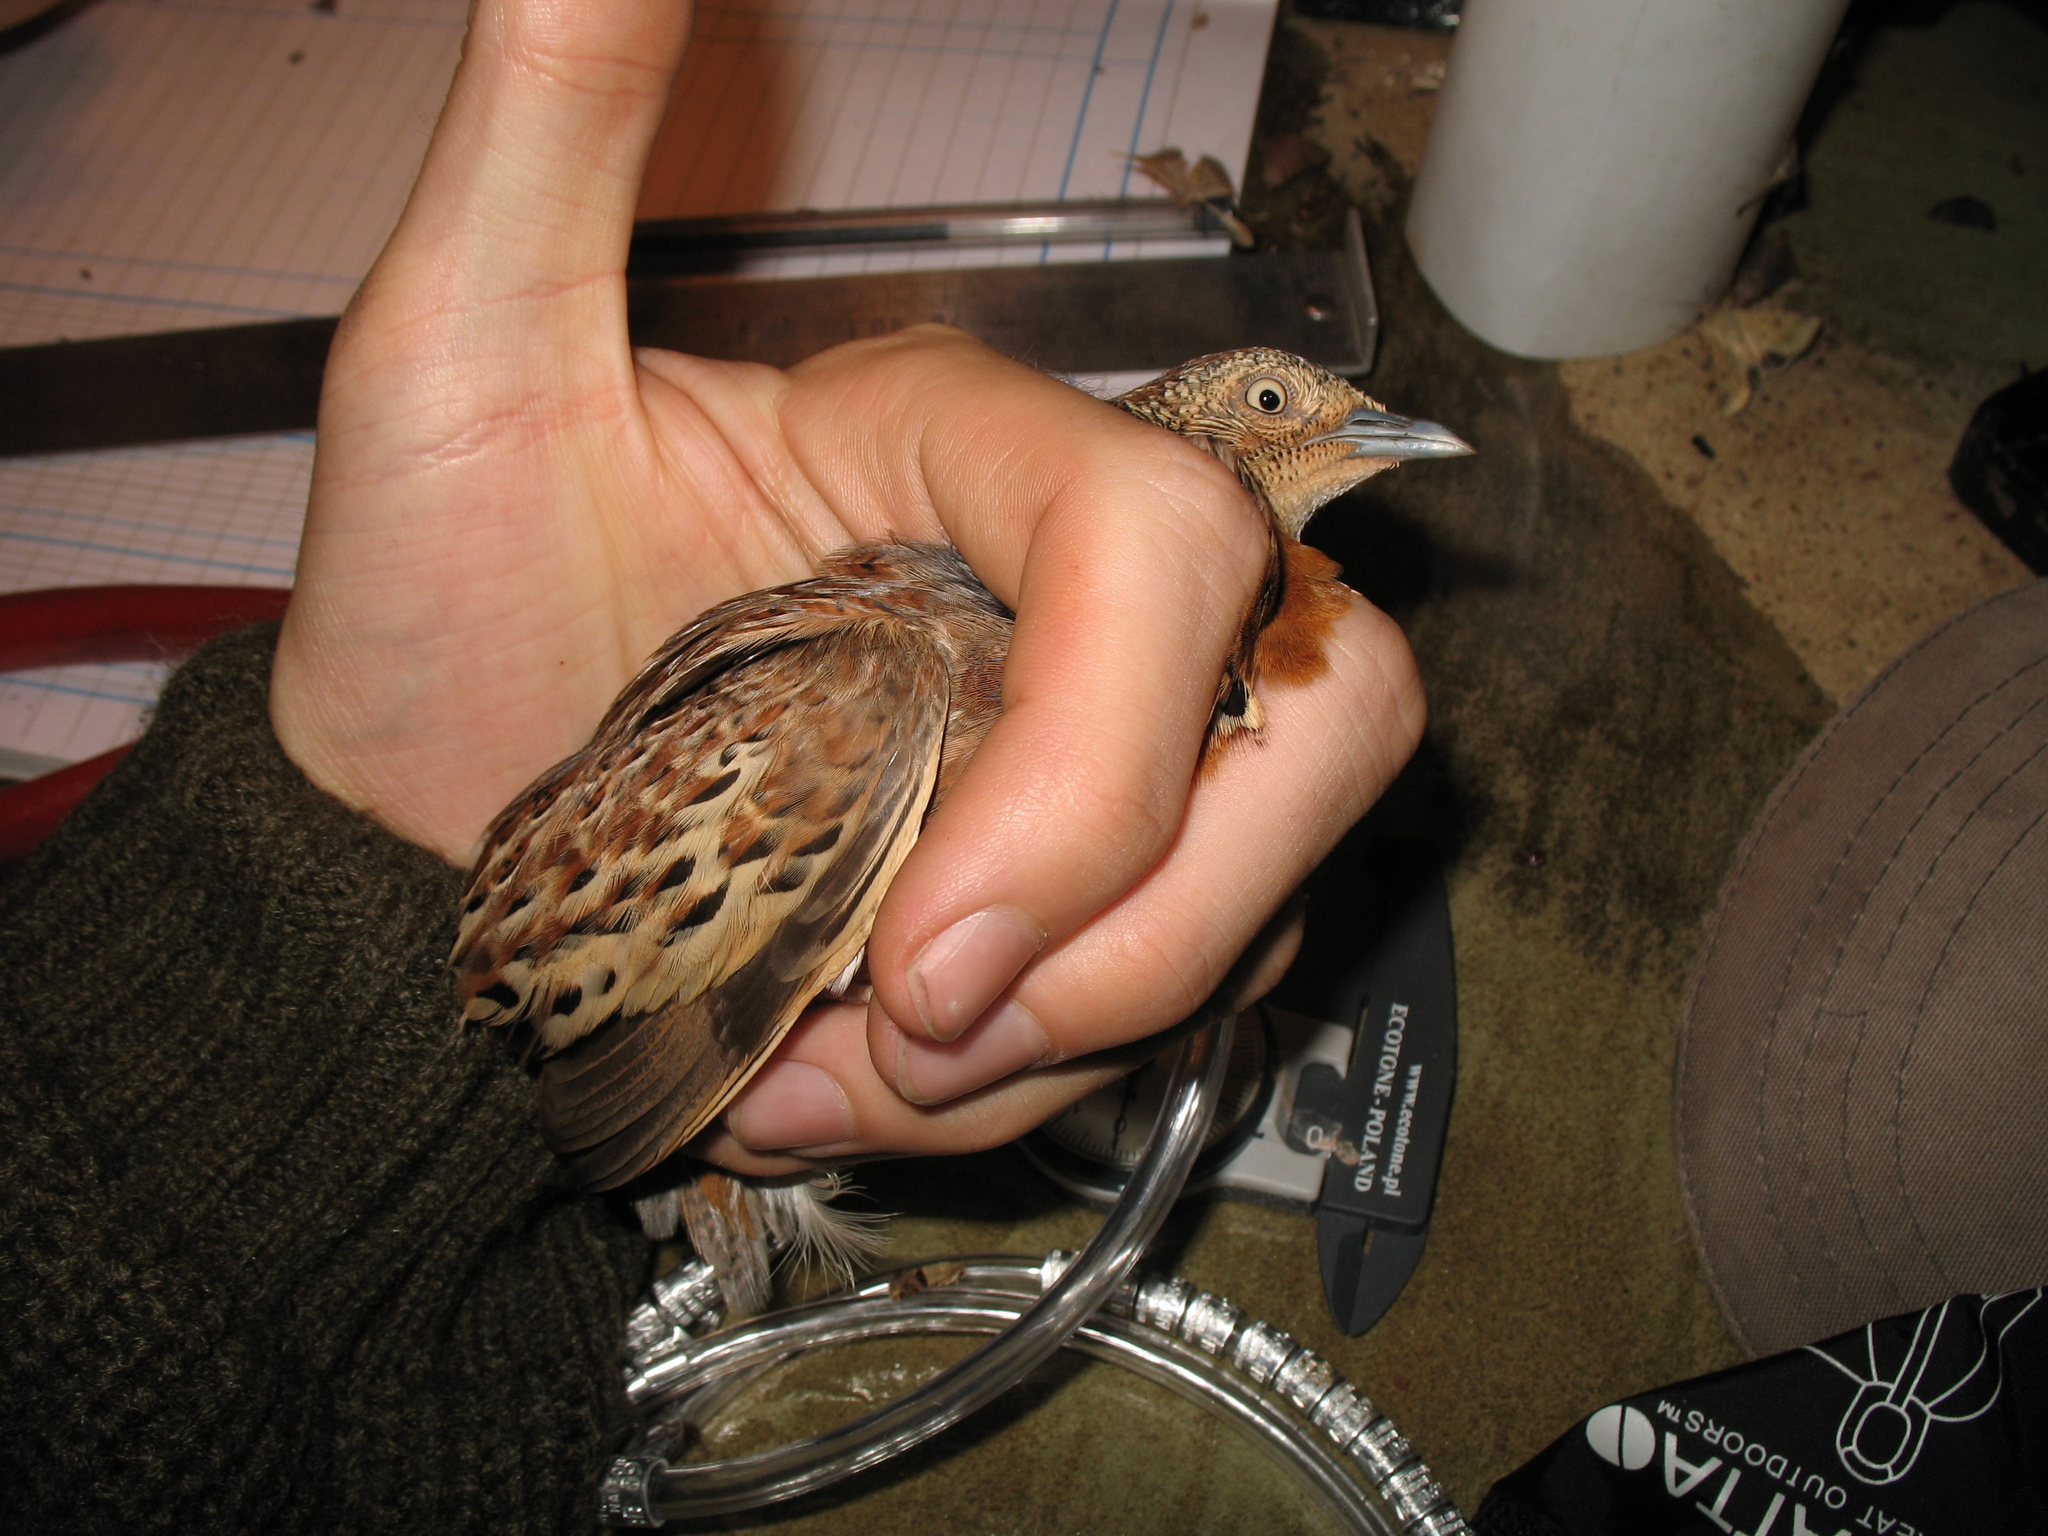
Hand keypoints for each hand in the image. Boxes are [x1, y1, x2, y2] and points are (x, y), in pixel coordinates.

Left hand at [270, 0, 1424, 1171]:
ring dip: (1076, 1028)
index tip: (931, 946)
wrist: (411, 844)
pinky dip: (1027, 1085)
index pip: (1168, 542)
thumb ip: (548, 126)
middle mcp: (1067, 585)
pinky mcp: (1079, 890)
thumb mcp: (450, 366)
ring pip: (1263, 885)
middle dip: (1163, 915)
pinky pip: (1171, 1004)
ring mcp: (1093, 745)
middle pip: (1325, 708)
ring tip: (838, 1064)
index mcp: (962, 442)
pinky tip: (847, 1087)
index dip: (1106, 756)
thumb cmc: (427, 616)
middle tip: (931, 1016)